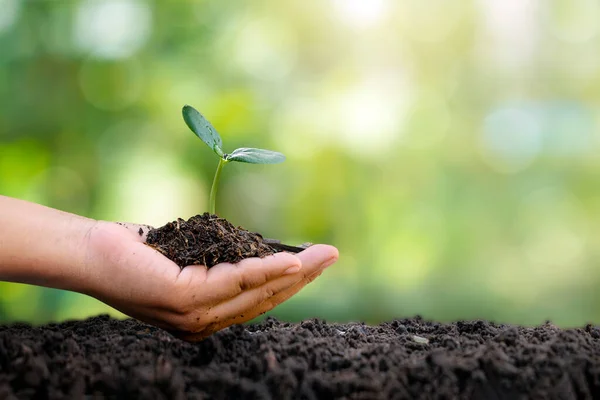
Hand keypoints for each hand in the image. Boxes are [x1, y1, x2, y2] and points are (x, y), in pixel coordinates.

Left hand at [83, 221, 338, 340]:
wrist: (91, 253)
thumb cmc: (139, 252)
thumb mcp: (191, 257)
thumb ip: (222, 262)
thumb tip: (258, 249)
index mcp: (207, 317)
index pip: (258, 300)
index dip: (291, 282)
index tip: (315, 264)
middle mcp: (204, 324)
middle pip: (265, 299)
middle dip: (303, 277)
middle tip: (332, 256)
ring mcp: (195, 316)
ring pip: (257, 291)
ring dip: (295, 273)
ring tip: (323, 257)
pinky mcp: (186, 299)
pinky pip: (236, 281)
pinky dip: (266, 269)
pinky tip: (292, 261)